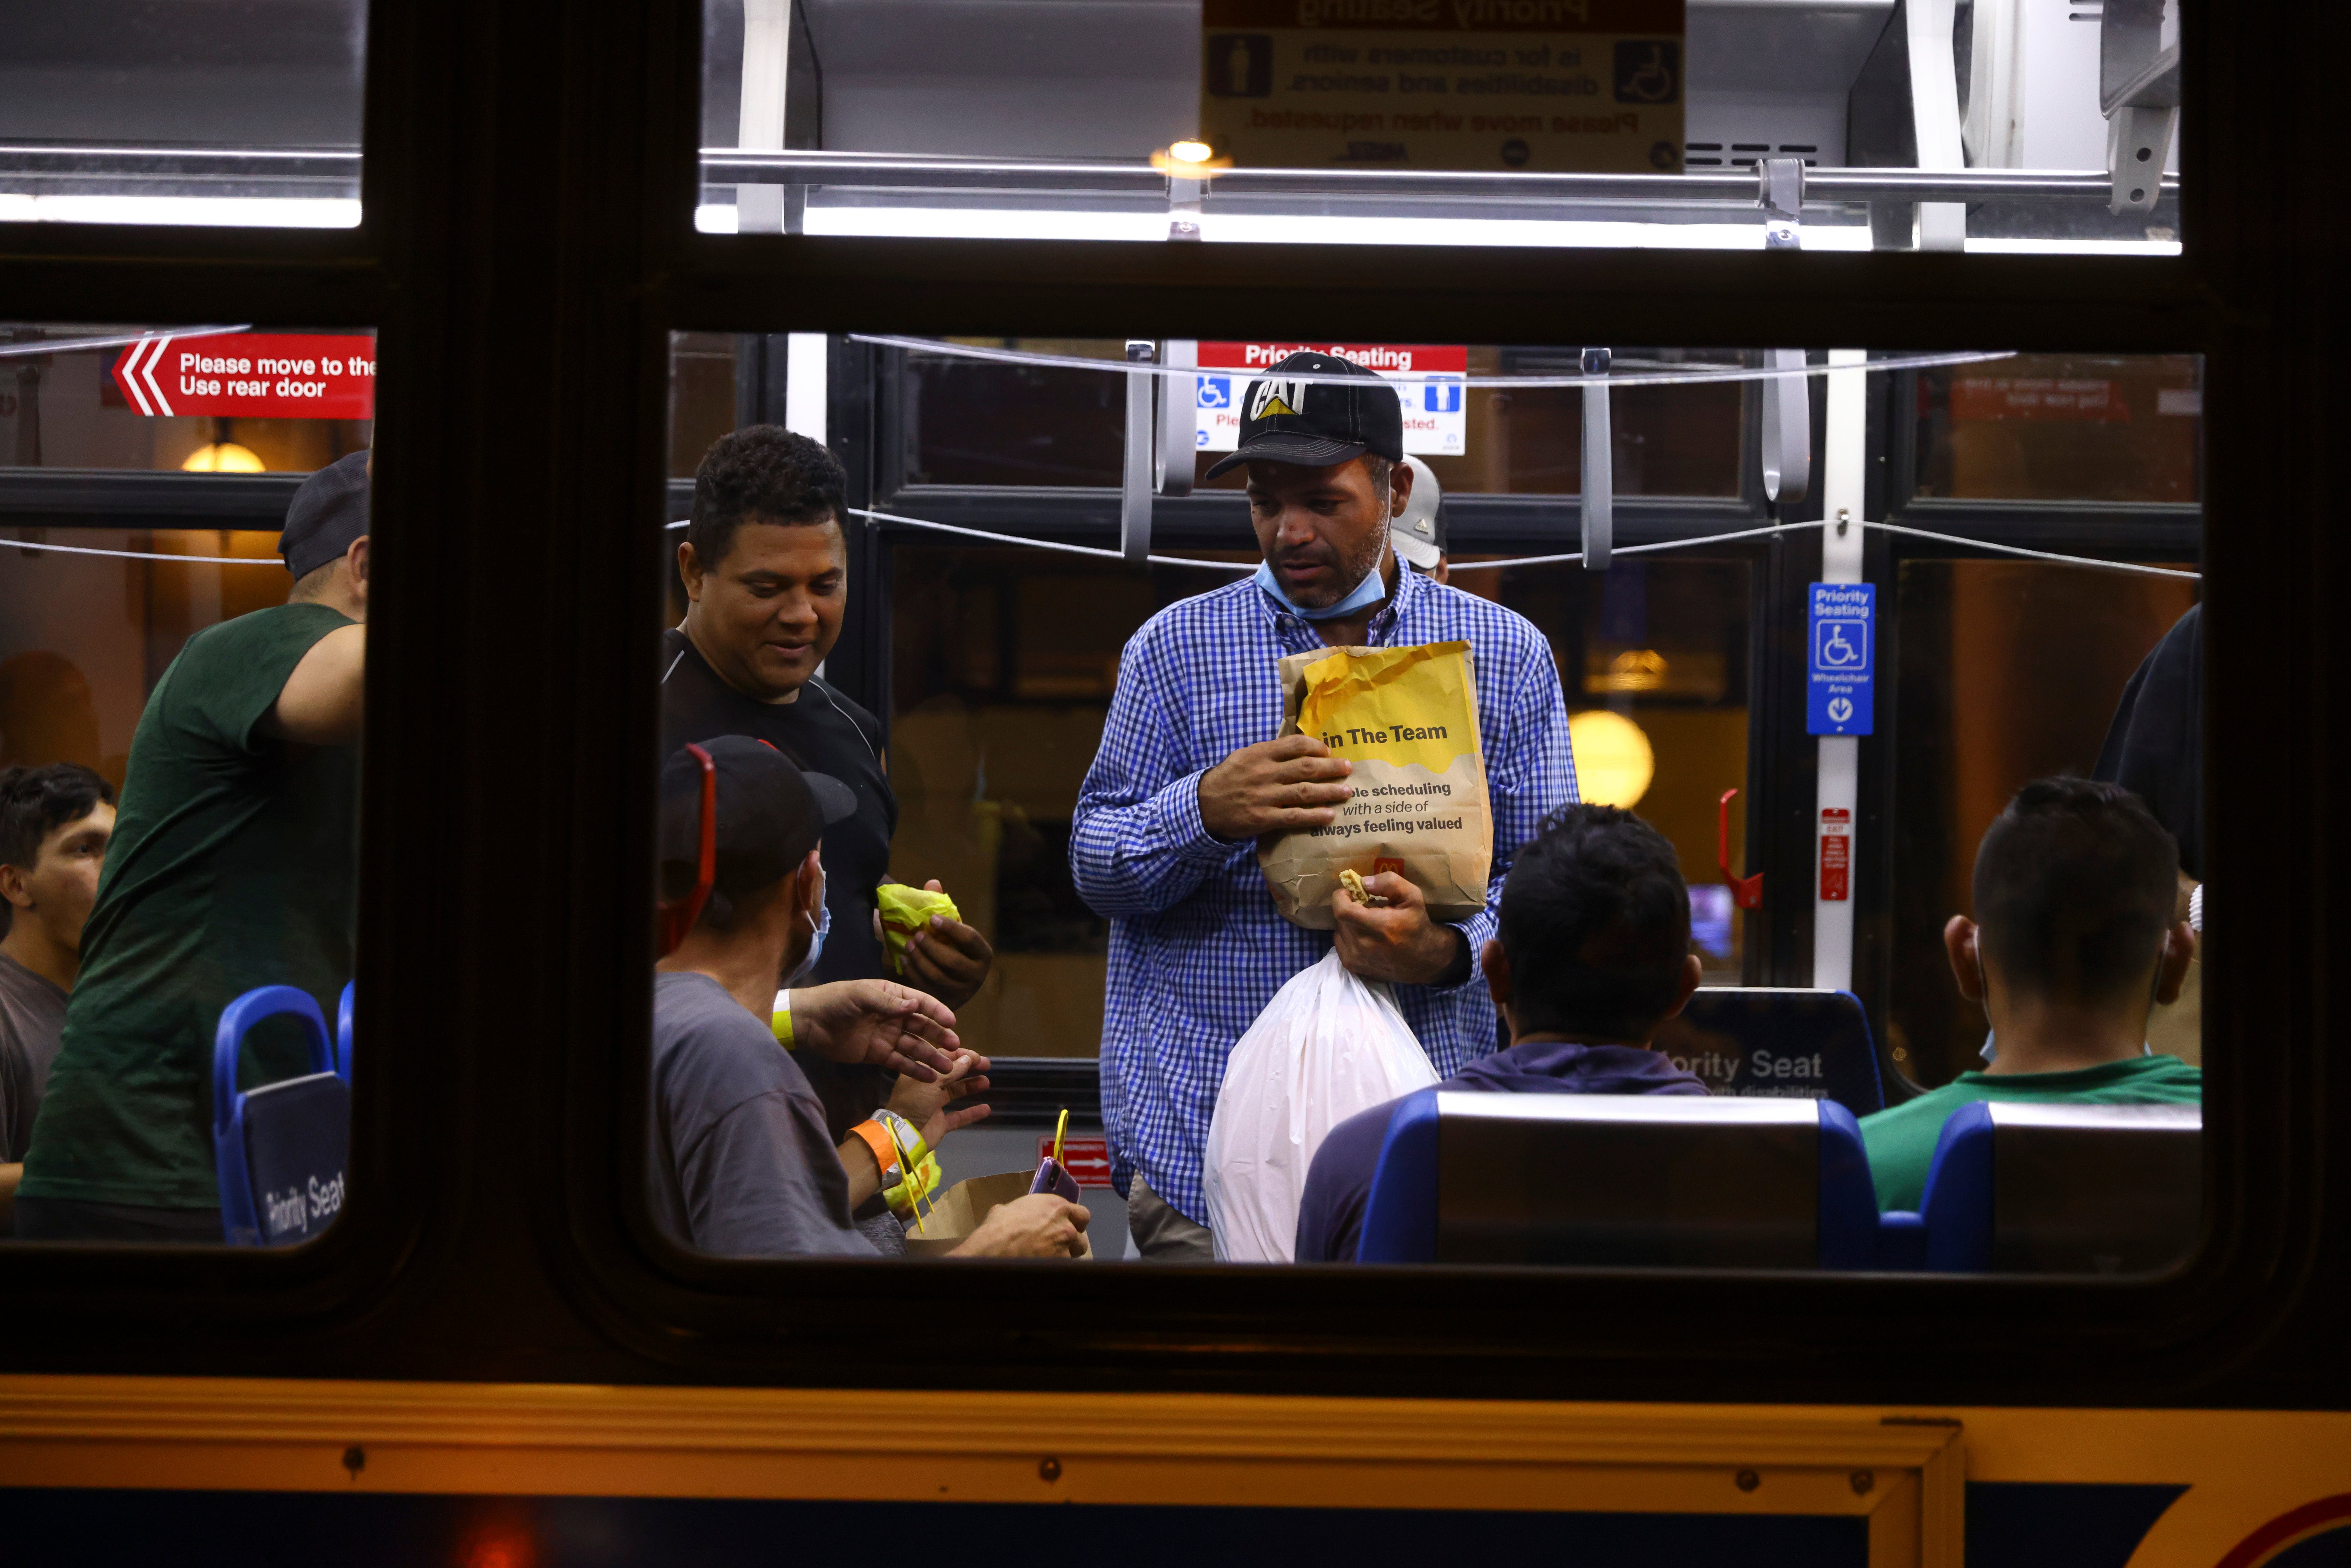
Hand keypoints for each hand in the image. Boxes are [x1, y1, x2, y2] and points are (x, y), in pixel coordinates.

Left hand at [789, 979, 960, 1081]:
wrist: (809, 1023)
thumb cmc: (835, 1001)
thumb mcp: (860, 996)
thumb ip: (887, 1002)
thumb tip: (914, 1006)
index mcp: (892, 996)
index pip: (921, 1003)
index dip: (938, 1012)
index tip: (952, 1023)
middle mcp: (894, 1016)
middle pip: (923, 1027)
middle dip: (940, 1037)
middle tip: (955, 1048)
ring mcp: (888, 1036)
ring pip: (915, 1047)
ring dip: (932, 1057)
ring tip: (947, 1069)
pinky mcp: (878, 1055)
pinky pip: (901, 1062)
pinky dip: (915, 1070)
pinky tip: (930, 1078)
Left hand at [885, 1048, 993, 1146]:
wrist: (902, 1135)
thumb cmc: (913, 1103)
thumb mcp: (931, 1082)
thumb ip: (951, 1071)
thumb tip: (968, 1059)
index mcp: (919, 1074)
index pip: (940, 1058)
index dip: (959, 1055)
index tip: (976, 1056)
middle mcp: (926, 1088)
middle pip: (950, 1074)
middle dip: (968, 1068)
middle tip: (986, 1064)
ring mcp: (933, 1106)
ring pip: (954, 1093)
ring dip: (970, 1086)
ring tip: (986, 1082)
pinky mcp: (939, 1124)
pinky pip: (958, 1117)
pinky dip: (971, 1113)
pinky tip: (986, 1109)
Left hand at [900, 879, 993, 1008]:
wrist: (944, 981)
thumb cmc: (947, 947)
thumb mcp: (947, 930)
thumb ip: (940, 906)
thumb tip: (932, 883)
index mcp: (982, 953)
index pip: (970, 938)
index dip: (951, 928)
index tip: (932, 918)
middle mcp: (976, 975)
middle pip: (952, 961)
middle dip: (931, 947)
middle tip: (916, 935)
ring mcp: (961, 992)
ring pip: (937, 976)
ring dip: (919, 960)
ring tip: (908, 945)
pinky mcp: (944, 1003)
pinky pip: (926, 988)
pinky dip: (912, 973)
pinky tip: (903, 959)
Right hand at [951, 1193, 1090, 1258]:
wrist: (994, 1250)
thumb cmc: (998, 1226)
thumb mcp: (1009, 1210)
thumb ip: (1024, 1212)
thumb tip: (1015, 1215)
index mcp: (1056, 1206)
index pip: (1081, 1214)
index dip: (1074, 1222)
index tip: (1065, 1227)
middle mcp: (1066, 1224)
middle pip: (1081, 1237)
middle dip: (1072, 1242)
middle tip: (1057, 1246)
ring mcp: (1065, 1246)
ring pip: (1075, 1254)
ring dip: (1066, 1257)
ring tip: (1050, 1260)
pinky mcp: (1060, 1264)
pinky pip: (1064, 1268)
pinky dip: (1056, 1270)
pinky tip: (1043, 1271)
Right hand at [1198, 735, 1353, 841]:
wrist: (1203, 806)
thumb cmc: (1228, 779)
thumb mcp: (1244, 756)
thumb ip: (1269, 752)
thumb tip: (1299, 748)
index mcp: (1260, 754)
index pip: (1295, 744)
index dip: (1316, 747)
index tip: (1328, 751)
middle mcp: (1265, 773)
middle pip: (1306, 767)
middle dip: (1331, 767)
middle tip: (1348, 769)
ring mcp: (1265, 796)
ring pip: (1305, 792)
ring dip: (1330, 791)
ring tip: (1347, 792)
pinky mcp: (1263, 818)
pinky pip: (1294, 816)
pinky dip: (1314, 815)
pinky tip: (1329, 815)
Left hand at [1331, 872, 1463, 984]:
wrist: (1423, 959)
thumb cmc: (1416, 924)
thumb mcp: (1412, 896)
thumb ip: (1389, 883)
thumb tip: (1363, 882)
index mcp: (1380, 926)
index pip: (1342, 910)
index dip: (1341, 897)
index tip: (1351, 892)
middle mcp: (1364, 945)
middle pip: (1341, 918)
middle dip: (1350, 907)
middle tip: (1366, 908)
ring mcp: (1356, 958)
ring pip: (1339, 930)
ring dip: (1349, 922)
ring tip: (1367, 923)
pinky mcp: (1352, 966)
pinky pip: (1340, 943)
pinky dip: (1348, 936)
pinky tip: (1365, 936)